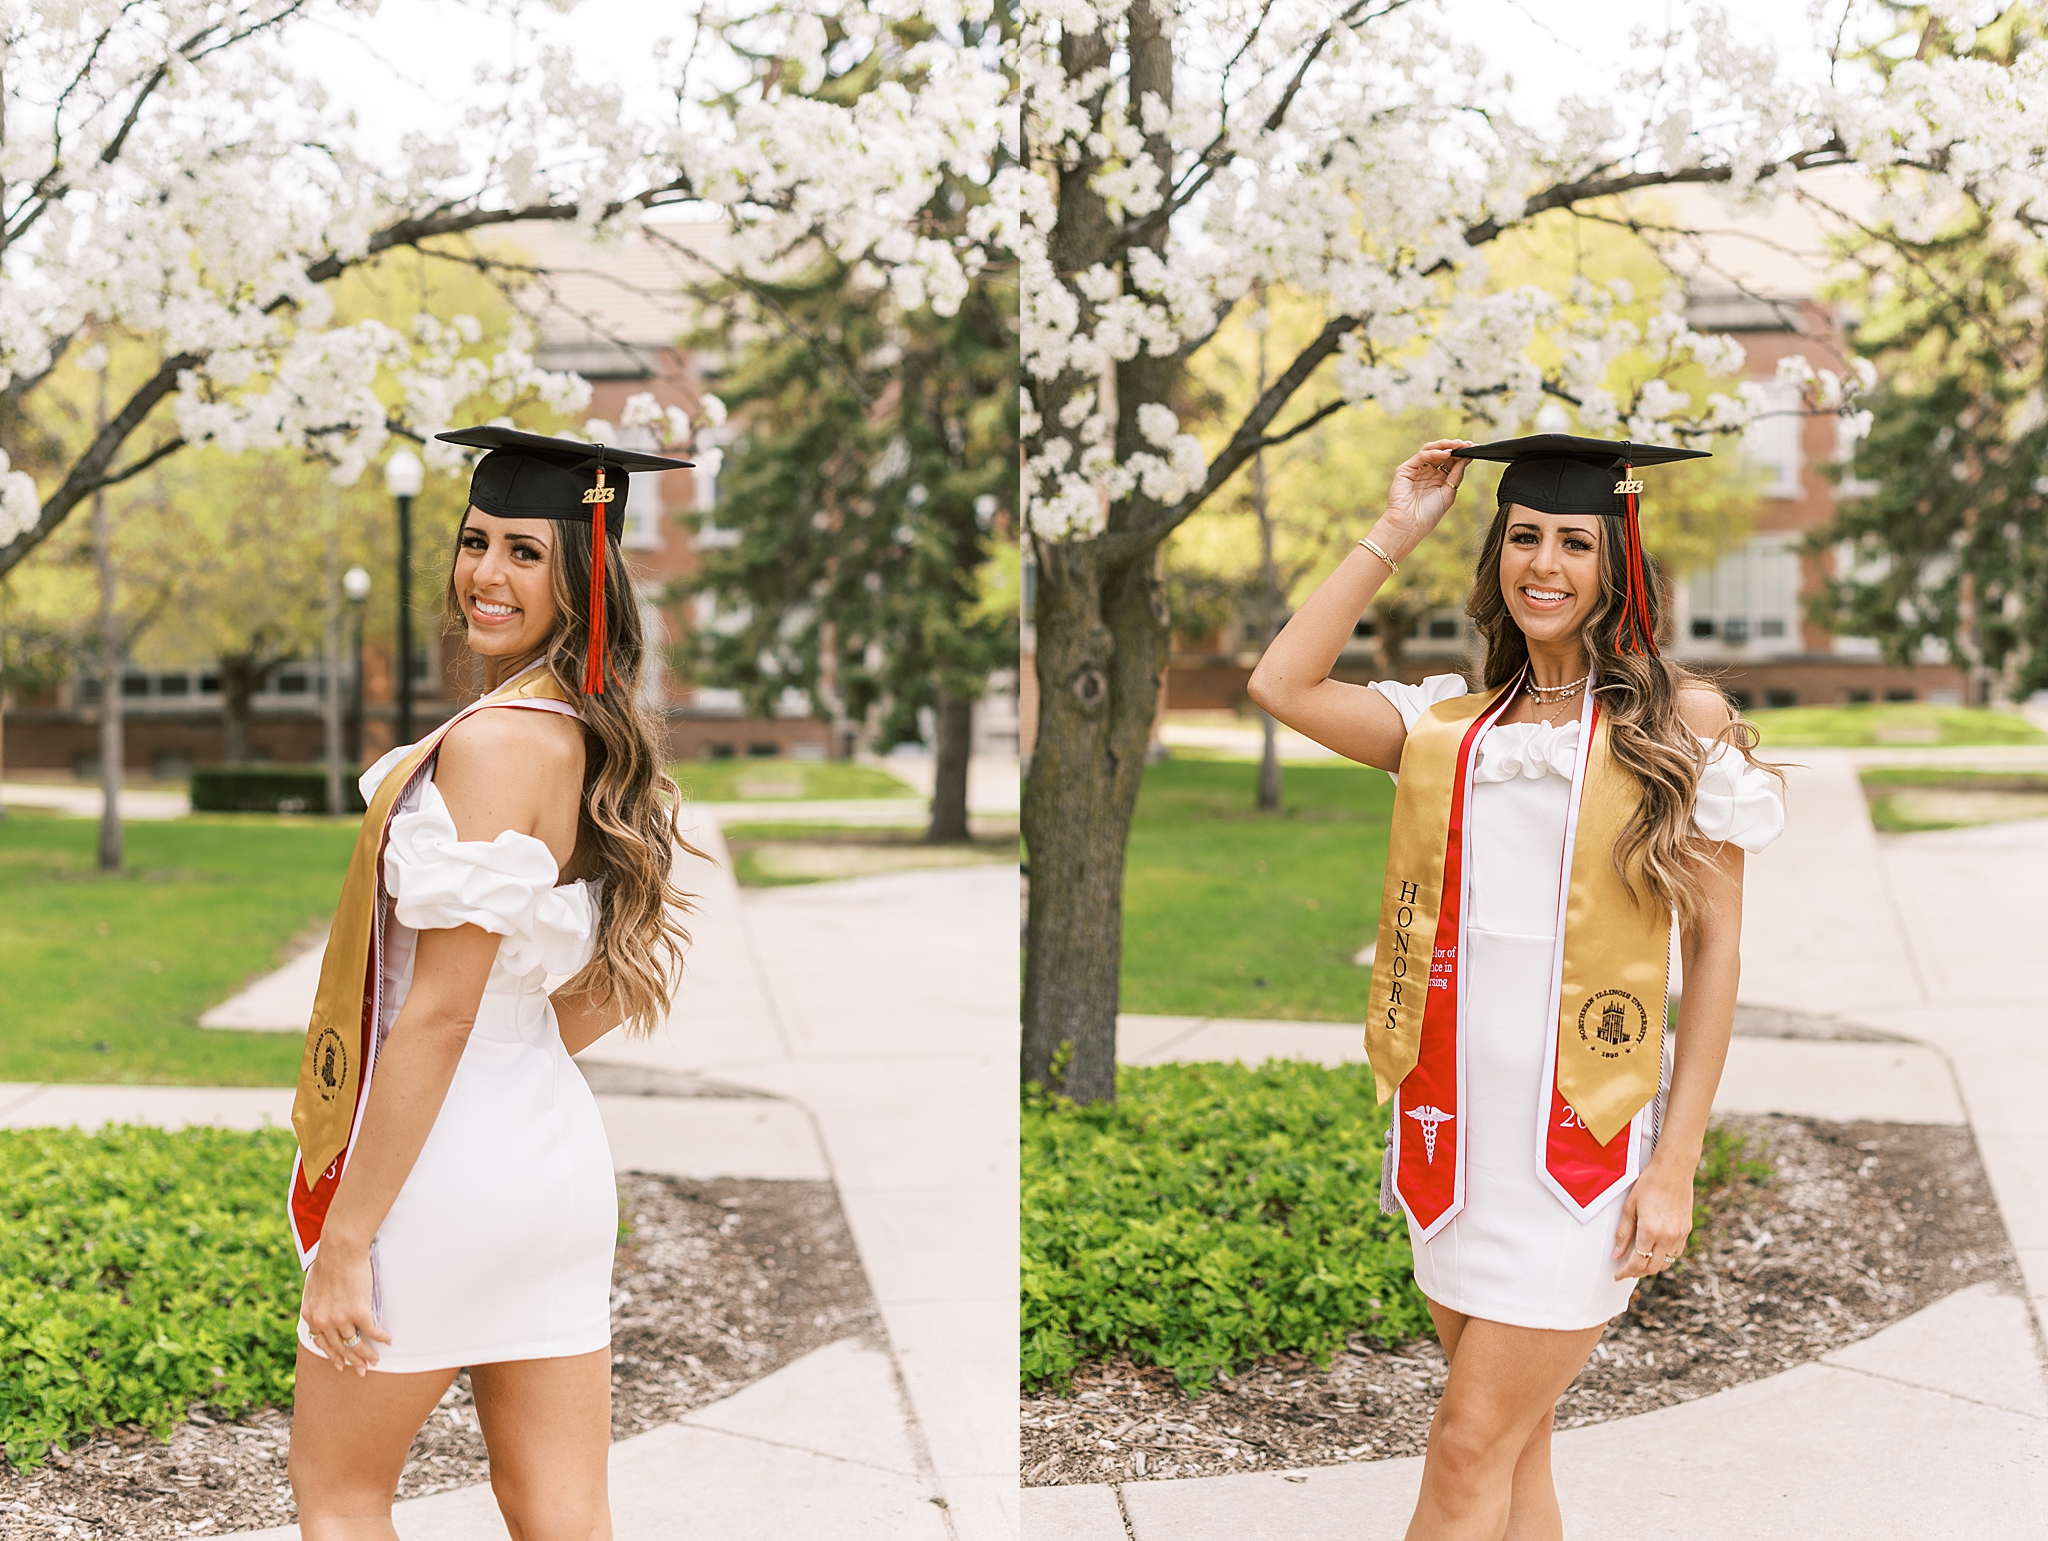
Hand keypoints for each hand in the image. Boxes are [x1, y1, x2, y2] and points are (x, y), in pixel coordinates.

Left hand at [300, 1238, 391, 1375]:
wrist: (340, 1248)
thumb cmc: (329, 1261)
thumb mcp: (313, 1287)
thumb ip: (318, 1304)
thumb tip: (326, 1311)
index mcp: (310, 1315)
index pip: (322, 1343)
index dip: (333, 1356)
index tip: (342, 1364)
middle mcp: (323, 1321)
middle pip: (339, 1348)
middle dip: (352, 1362)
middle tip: (362, 1370)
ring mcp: (340, 1318)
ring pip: (355, 1343)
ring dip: (367, 1354)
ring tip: (376, 1360)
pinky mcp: (358, 1311)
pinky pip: (372, 1331)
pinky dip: (381, 1337)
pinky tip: (388, 1340)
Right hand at [1377, 439, 1475, 555]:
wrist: (1409, 526)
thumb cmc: (1427, 515)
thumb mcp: (1449, 493)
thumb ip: (1457, 474)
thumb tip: (1467, 458)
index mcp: (1438, 479)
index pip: (1451, 461)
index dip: (1461, 453)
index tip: (1473, 448)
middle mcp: (1427, 472)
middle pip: (1442, 453)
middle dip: (1455, 447)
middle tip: (1467, 444)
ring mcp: (1416, 470)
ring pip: (1431, 450)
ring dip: (1445, 445)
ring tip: (1457, 445)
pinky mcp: (1405, 470)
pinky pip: (1421, 456)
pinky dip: (1433, 452)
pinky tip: (1445, 454)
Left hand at [1612, 1161, 1693, 1280]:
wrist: (1674, 1169)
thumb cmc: (1649, 1184)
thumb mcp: (1629, 1207)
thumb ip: (1623, 1233)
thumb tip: (1617, 1255)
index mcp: (1651, 1230)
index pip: (1637, 1262)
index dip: (1626, 1272)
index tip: (1618, 1275)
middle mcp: (1668, 1236)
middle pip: (1652, 1268)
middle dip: (1637, 1273)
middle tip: (1625, 1271)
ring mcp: (1680, 1234)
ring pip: (1666, 1263)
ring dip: (1652, 1266)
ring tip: (1639, 1262)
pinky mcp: (1687, 1230)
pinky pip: (1675, 1253)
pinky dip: (1664, 1257)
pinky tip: (1654, 1251)